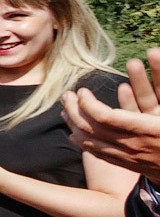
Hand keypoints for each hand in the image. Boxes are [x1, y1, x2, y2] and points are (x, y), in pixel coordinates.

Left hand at [64, 49, 159, 178]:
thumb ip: (154, 93)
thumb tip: (156, 52)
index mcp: (145, 129)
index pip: (105, 117)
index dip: (89, 103)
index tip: (82, 90)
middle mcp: (134, 144)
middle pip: (92, 129)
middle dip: (75, 110)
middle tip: (66, 95)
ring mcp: (129, 157)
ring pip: (91, 143)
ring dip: (75, 125)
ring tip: (65, 110)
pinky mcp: (128, 165)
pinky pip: (99, 154)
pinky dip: (84, 143)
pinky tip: (74, 135)